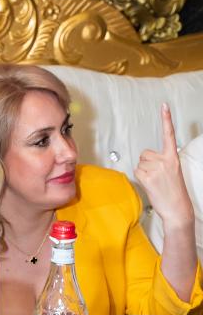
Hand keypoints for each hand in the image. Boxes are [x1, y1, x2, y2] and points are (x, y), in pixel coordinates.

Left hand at [134, 103, 193, 229]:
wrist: (177, 209)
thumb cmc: (174, 191)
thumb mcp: (173, 172)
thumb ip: (162, 162)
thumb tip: (148, 159)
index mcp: (173, 157)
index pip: (169, 135)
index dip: (166, 119)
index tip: (164, 106)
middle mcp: (165, 160)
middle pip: (144, 153)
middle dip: (147, 164)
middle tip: (157, 177)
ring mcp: (156, 168)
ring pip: (139, 163)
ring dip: (144, 172)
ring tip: (155, 182)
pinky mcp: (147, 176)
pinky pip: (136, 171)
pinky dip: (140, 178)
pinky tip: (150, 185)